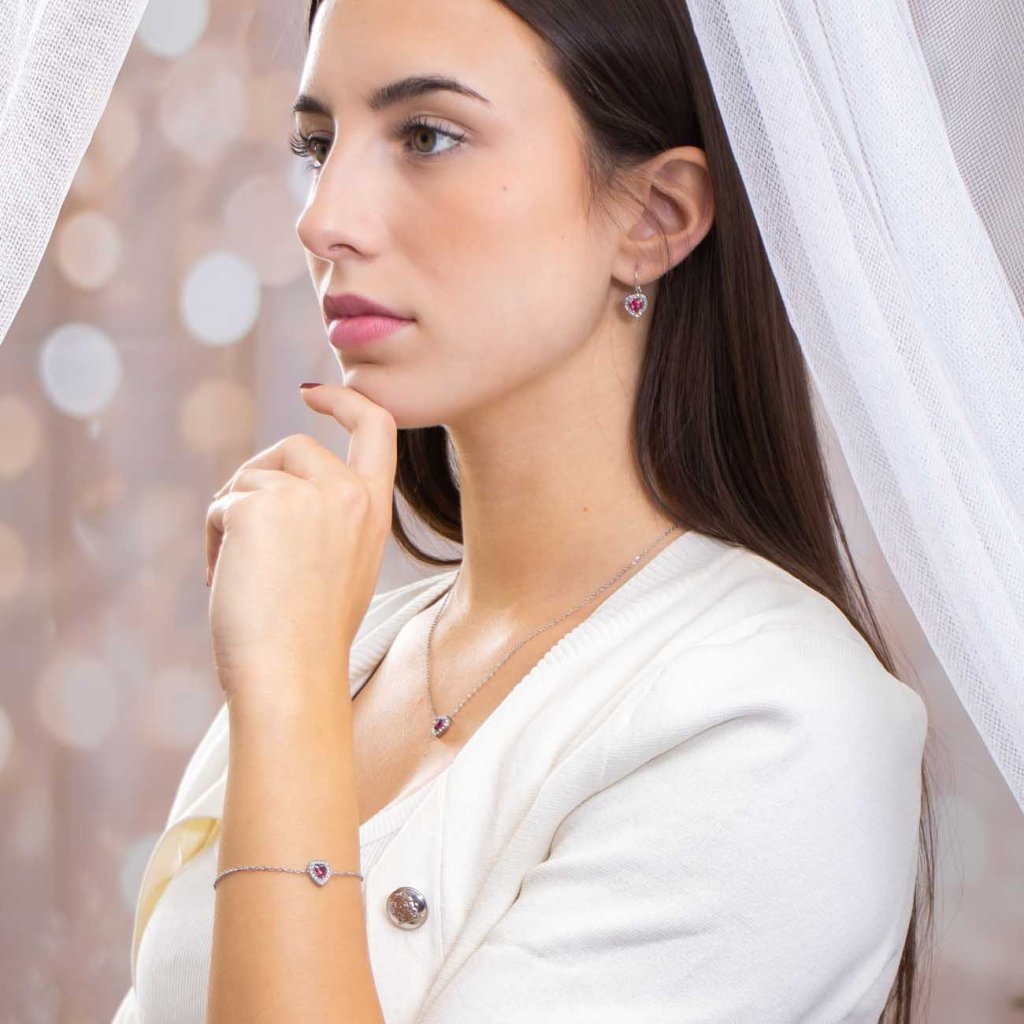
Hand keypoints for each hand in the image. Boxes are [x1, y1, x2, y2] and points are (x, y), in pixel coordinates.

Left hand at [204, 384, 396, 708]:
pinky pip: (222, 504)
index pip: (378, 427)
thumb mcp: (342, 564)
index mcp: (374, 509)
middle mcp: (346, 492)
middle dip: (261, 477)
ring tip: (236, 571)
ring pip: (251, 477)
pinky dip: (212, 539)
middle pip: (293, 448)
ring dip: (232, 514)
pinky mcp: (258, 505)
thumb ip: (327, 517)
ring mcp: (305, 496)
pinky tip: (221, 579)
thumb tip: (273, 487)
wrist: (293, 675)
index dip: (347, 400)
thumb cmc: (312, 636)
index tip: (317, 393)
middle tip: (242, 529)